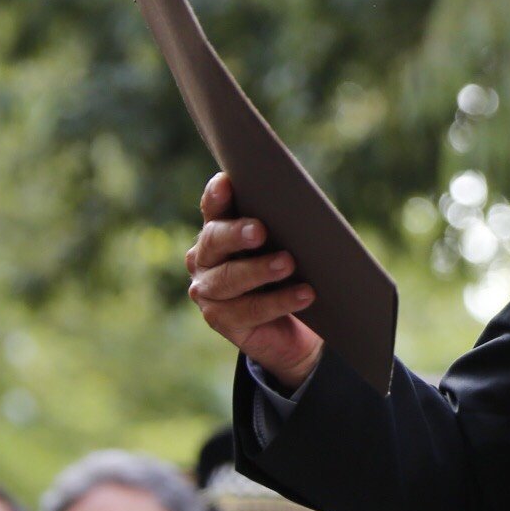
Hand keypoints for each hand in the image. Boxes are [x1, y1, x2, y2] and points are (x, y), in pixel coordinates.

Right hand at [186, 172, 325, 390]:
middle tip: (261, 230)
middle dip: (237, 234)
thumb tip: (301, 206)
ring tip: (289, 263)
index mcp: (218, 230)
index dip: (217, 196)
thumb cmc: (291, 274)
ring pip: (229, 279)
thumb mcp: (289, 245)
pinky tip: (305, 294)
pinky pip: (249, 310)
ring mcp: (208, 292)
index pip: (214, 208)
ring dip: (259, 270)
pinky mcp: (221, 320)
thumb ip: (285, 225)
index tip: (228, 182)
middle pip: (214, 242)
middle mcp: (204, 259)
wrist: (296, 328)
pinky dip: (279, 301)